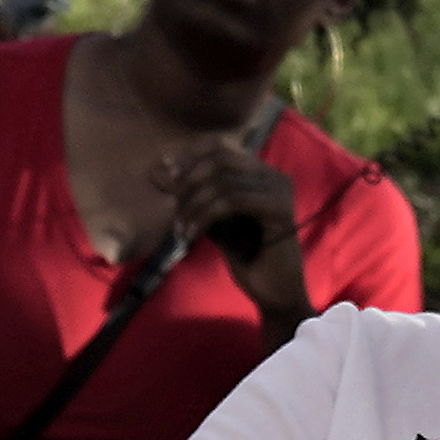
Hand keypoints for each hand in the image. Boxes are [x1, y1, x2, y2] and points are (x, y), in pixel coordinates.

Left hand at [164, 141, 310, 329]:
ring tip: (180, 229)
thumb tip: (159, 169)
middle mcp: (273, 175)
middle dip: (188, 180)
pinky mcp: (280, 210)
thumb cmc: (245, 257)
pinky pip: (232, 202)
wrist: (274, 293)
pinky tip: (190, 236)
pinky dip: (204, 217)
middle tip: (172, 209)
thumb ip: (192, 194)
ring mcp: (280, 190)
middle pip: (220, 157)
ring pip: (222, 181)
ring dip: (192, 206)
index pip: (219, 145)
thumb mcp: (211, 220)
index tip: (167, 178)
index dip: (189, 156)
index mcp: (260, 172)